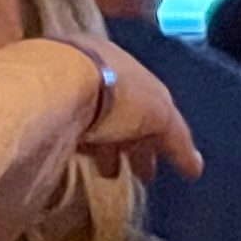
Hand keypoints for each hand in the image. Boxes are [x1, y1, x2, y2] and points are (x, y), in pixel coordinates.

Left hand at [67, 35, 202, 181]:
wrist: (57, 84)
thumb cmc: (119, 94)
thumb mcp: (160, 115)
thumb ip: (177, 139)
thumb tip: (196, 167)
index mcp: (128, 64)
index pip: (151, 100)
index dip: (161, 132)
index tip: (165, 160)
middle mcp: (97, 69)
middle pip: (123, 111)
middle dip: (135, 143)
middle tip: (142, 175)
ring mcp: (67, 85)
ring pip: (95, 120)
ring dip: (107, 149)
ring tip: (111, 176)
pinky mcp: (43, 105)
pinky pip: (70, 129)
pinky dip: (82, 146)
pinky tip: (83, 162)